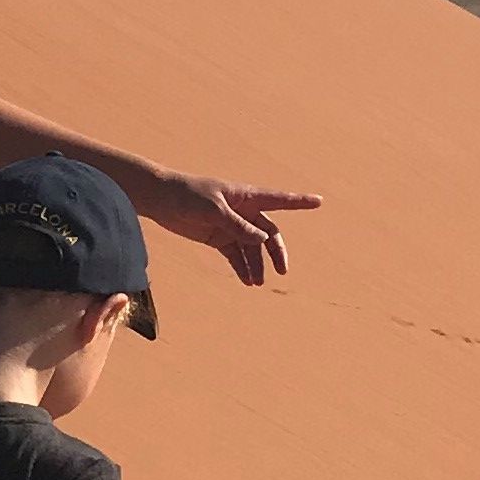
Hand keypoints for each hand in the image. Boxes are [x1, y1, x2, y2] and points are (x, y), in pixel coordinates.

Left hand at [152, 178, 322, 285]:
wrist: (160, 199)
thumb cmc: (187, 196)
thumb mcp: (213, 210)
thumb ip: (238, 225)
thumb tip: (263, 239)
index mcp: (246, 196)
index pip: (278, 199)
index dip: (299, 202)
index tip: (319, 202)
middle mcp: (243, 211)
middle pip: (268, 233)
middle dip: (276, 252)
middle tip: (281, 271)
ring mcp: (232, 226)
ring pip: (253, 248)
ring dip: (257, 265)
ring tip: (256, 283)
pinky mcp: (218, 237)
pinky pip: (236, 256)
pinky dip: (242, 268)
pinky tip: (247, 281)